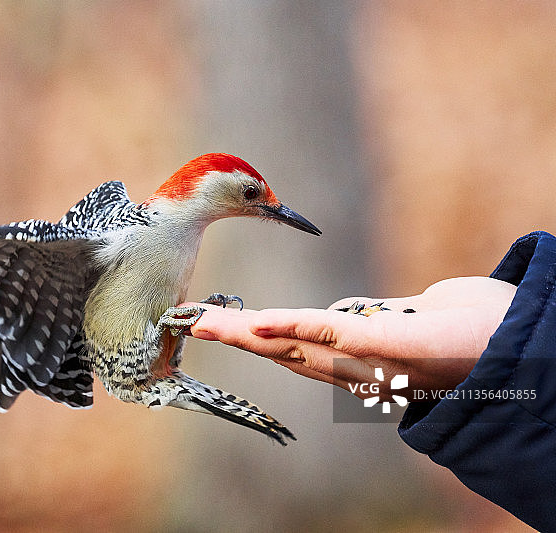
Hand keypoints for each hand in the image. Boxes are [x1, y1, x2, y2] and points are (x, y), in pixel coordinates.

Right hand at [187, 277, 516, 399]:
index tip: (210, 324)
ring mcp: (372, 359)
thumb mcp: (402, 324)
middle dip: (235, 336)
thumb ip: (367, 323)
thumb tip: (340, 316)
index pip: (292, 347)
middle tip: (192, 323)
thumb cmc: (467, 332)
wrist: (522, 349)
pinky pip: (338, 336)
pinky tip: (262, 323)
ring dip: (250, 333)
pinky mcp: (393, 348)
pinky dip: (295, 329)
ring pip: (298, 344)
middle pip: (284, 349)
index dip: (250, 337)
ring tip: (210, 323)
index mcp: (356, 359)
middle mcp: (357, 366)